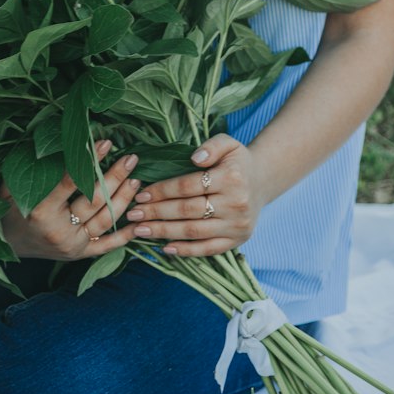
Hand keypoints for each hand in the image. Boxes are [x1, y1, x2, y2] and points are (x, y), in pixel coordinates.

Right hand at [0, 140, 141, 260]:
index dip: (90, 161)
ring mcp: (72, 245)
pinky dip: (124, 235)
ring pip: (105, 221)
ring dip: (123, 199)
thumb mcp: (13, 186)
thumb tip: (54, 138)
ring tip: (135, 180)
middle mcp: (58, 230)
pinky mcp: (80, 255)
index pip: (72, 181)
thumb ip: (31, 166)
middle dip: (115, 178)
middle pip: (94, 201)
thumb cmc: (12, 208)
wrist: (9, 243)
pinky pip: (106, 246)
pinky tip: (138, 221)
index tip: (106, 143)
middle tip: (130, 159)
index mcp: (40, 210)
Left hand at [125, 133, 264, 256]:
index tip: (140, 193)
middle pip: (187, 210)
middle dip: (156, 212)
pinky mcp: (236, 241)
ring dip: (163, 232)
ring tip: (139, 230)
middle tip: (132, 214)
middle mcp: (236, 204)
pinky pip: (207, 249)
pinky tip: (165, 247)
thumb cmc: (237, 162)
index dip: (162, 190)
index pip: (188, 186)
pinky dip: (186, 250)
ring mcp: (237, 225)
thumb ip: (211, 146)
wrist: (261, 182)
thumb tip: (194, 158)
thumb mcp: (228, 143)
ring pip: (193, 231)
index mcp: (232, 178)